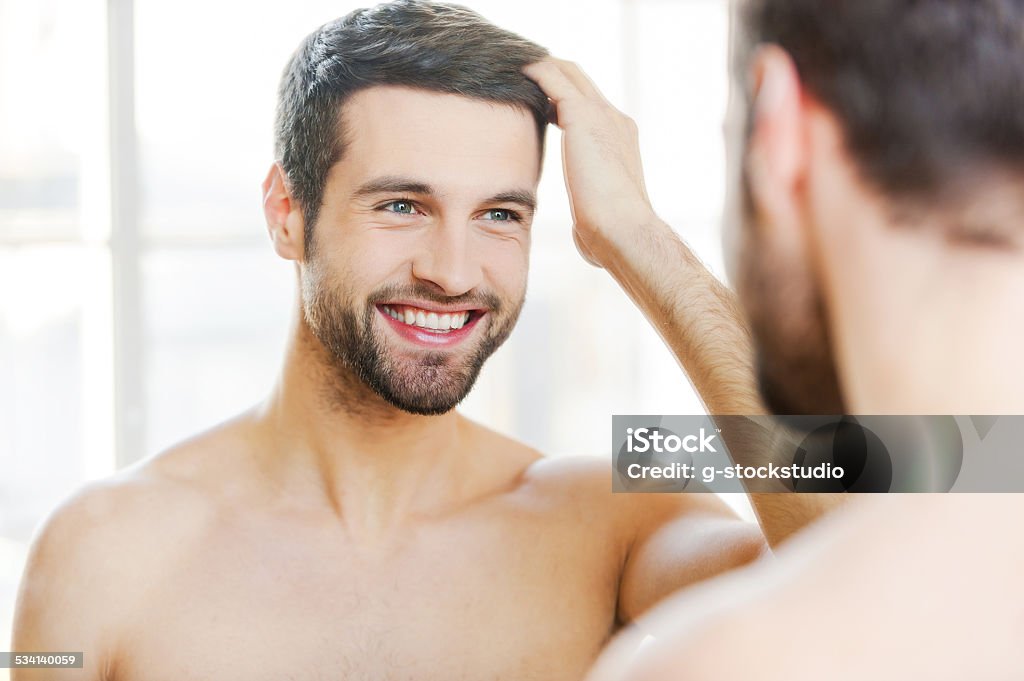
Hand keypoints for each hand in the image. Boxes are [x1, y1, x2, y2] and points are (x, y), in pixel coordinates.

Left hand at [523, 58, 657, 267]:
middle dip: (550, 74)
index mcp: (620, 140)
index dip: (562, 97)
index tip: (536, 102)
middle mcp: (614, 120)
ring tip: (509, 70)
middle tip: (516, 77)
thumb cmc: (610, 235)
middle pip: (579, 80)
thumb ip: (592, 204)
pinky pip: (552, 77)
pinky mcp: (583, 115)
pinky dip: (531, 71)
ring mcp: (601, 114)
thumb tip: (586, 227)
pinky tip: (510, 73)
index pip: (589, 104)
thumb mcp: (599, 210)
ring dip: (538, 67)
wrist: (624, 231)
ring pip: (566, 71)